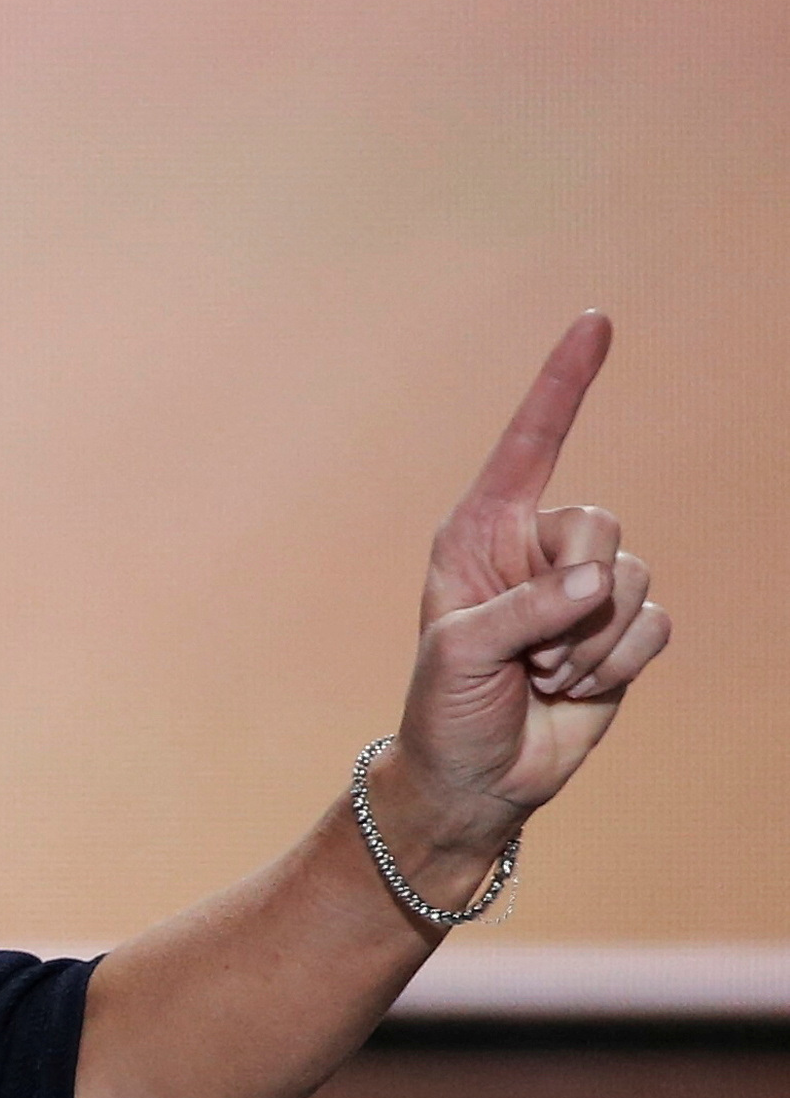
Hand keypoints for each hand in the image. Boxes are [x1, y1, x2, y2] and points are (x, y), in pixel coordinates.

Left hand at [391, 312, 672, 852]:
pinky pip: (653, 624)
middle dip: (574, 593)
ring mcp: (583, 589)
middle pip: (599, 523)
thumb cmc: (444, 707)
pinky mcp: (620, 632)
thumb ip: (525, 607)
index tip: (596, 321)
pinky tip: (576, 688)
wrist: (477, 777)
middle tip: (531, 651)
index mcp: (480, 531)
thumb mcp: (460, 652)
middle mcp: (534, 548)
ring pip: (632, 576)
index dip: (564, 381)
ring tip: (544, 675)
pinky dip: (617, 663)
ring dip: (591, 641)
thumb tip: (597, 582)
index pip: (530, 441)